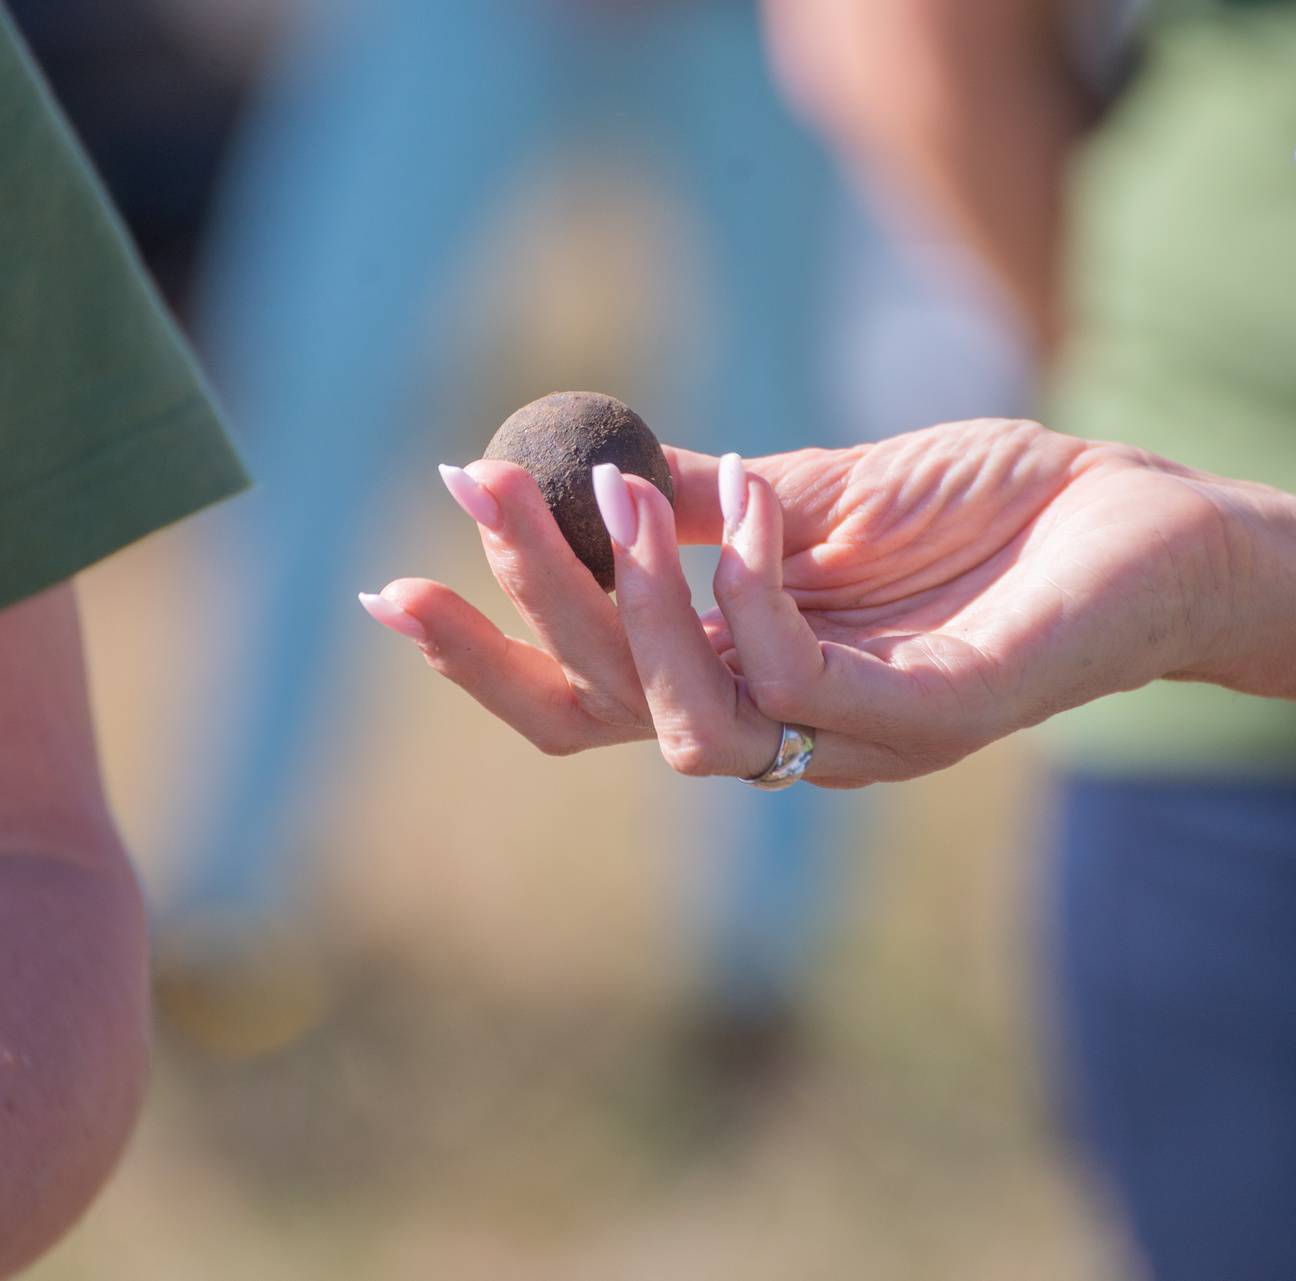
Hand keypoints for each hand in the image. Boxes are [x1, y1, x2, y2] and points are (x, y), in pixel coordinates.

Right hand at [363, 419, 1232, 785]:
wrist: (1147, 517)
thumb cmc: (982, 509)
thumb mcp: (813, 493)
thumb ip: (705, 506)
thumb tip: (588, 472)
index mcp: (735, 679)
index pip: (579, 696)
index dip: (480, 658)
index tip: (387, 589)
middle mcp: (777, 729)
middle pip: (600, 715)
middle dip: (519, 609)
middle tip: (470, 490)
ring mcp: (849, 739)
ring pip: (682, 722)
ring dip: (628, 605)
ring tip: (618, 491)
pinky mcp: (927, 718)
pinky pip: (795, 676)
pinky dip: (752, 583)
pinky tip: (758, 500)